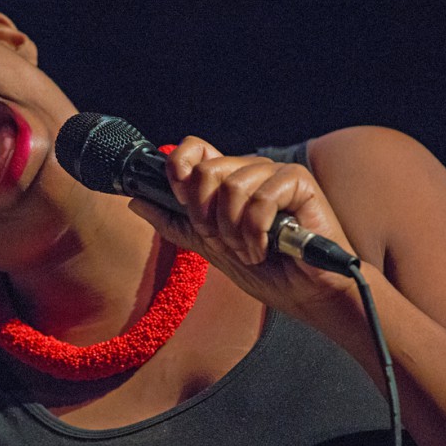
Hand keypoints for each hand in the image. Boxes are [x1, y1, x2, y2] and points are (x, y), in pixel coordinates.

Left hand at [128, 136, 361, 318]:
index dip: (180, 167)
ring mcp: (275, 175)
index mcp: (229, 181)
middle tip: (226, 242)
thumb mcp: (210, 249)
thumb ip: (176, 223)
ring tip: (251, 250)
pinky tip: (267, 248)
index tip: (181, 197)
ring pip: (232, 186)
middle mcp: (251, 171)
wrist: (308, 295)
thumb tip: (137, 201)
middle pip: (207, 170)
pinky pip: (260, 197)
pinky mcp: (299, 183)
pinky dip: (257, 232)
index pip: (195, 149)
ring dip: (235, 231)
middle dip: (208, 216)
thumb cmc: (268, 272)